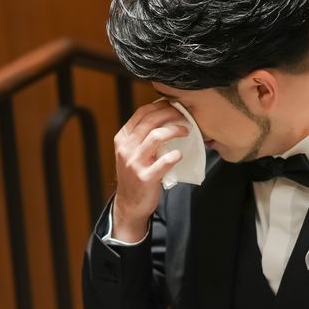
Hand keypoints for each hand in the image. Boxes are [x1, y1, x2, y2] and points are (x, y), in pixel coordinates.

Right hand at [112, 99, 186, 241]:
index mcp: (122, 139)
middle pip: (150, 121)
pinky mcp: (145, 178)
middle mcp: (126, 149)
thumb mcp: (131, 152)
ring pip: (156, 136)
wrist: (129, 203)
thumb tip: (164, 115)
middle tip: (185, 115)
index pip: (141, 113)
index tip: (174, 105)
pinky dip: (175, 156)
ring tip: (187, 131)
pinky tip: (180, 154)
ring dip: (175, 130)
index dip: (160, 106)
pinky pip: (164, 162)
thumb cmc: (135, 175)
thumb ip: (141, 136)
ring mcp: (135, 163)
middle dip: (170, 114)